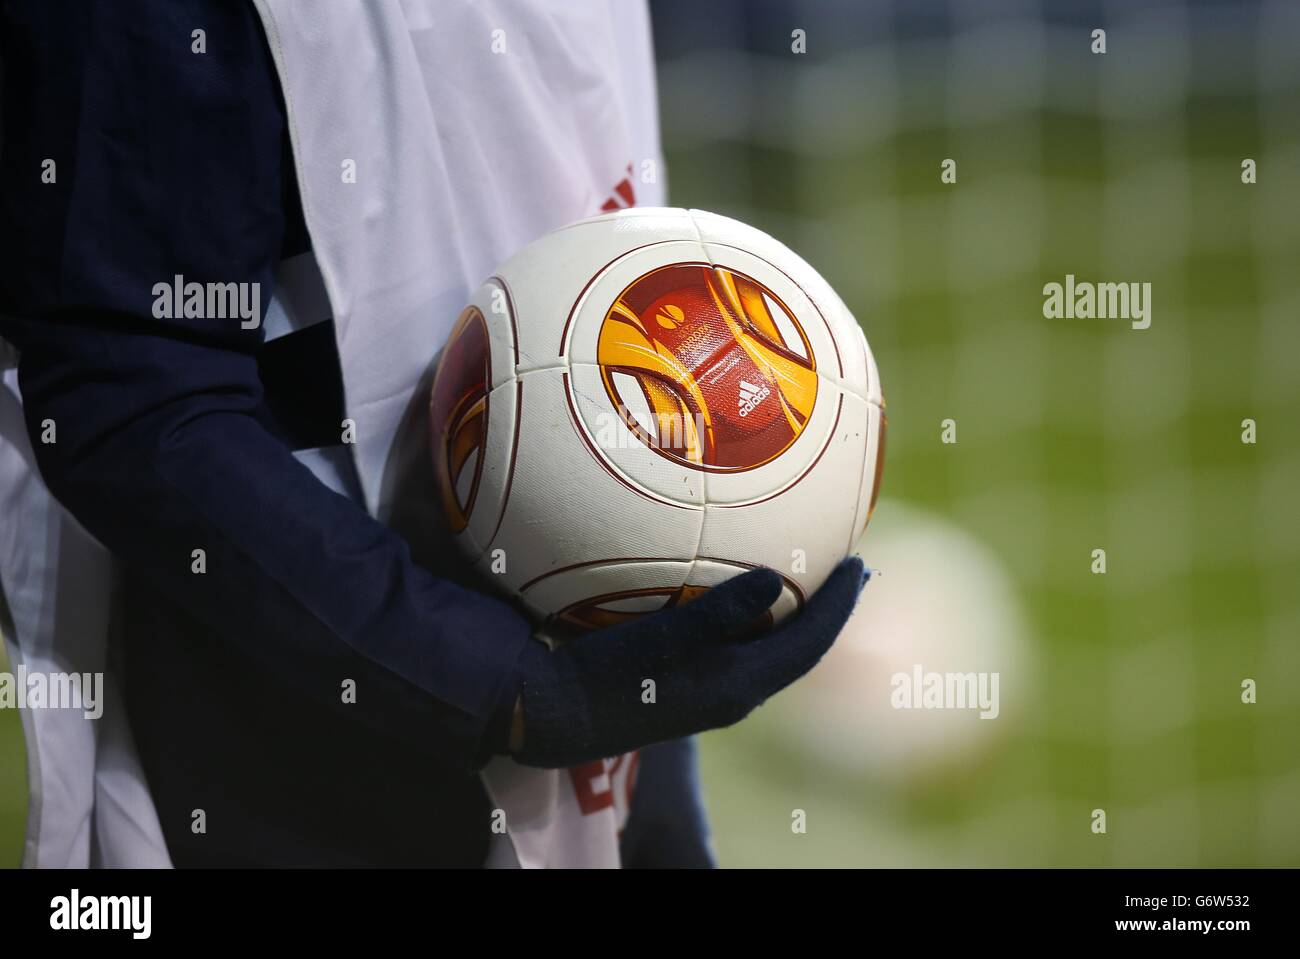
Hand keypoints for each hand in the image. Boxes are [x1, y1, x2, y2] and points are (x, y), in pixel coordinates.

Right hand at [510, 557, 868, 768]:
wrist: (550, 715)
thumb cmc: (600, 675)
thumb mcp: (656, 640)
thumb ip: (714, 613)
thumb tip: (773, 578)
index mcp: (736, 687)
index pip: (809, 645)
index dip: (839, 607)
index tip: (861, 564)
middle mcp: (732, 696)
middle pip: (798, 650)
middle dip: (828, 610)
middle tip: (849, 568)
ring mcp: (709, 695)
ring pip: (770, 651)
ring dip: (795, 615)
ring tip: (808, 577)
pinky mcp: (686, 688)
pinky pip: (740, 649)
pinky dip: (756, 620)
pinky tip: (740, 594)